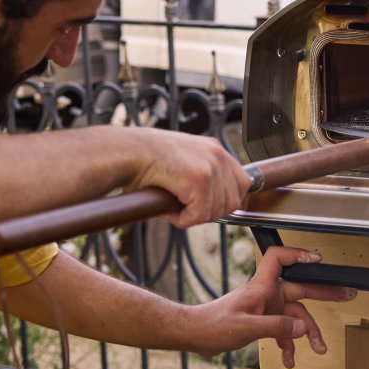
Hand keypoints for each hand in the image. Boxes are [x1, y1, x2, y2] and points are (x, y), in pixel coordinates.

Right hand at [128, 129, 252, 228]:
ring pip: (217, 210)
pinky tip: (169, 210)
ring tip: (174, 208)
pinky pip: (199, 214)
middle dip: (211, 213)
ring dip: (194, 217)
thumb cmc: (144, 159)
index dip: (224, 202)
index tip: (207, 208)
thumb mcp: (181, 163)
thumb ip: (200, 178)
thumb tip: (212, 206)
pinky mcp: (200, 179)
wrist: (127, 152)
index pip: (241, 183)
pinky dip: (183, 220)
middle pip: (234, 200)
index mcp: (214, 149)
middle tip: (187, 212)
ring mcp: (210, 166)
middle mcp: (217, 154)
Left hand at [186, 246, 355, 368]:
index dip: (298, 255)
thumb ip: (276, 327)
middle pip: (300, 290)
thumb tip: (303, 328)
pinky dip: (288, 344)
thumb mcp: (247, 328)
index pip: (279, 259)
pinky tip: (290, 359)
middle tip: (347, 294)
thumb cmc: (214, 325)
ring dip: (306, 333)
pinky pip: (283, 330)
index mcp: (262, 287)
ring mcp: (266, 308)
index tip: (318, 260)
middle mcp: (267, 294)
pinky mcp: (262, 321)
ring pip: (295, 316)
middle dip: (324, 294)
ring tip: (318, 349)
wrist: (196, 336)